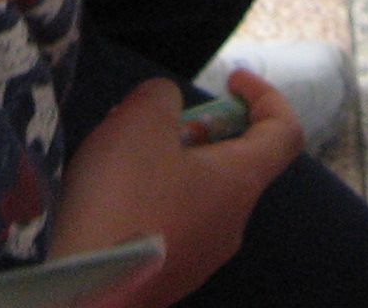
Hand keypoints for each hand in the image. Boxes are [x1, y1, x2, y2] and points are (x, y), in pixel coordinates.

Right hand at [46, 73, 302, 306]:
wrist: (83, 292)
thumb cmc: (122, 199)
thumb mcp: (140, 121)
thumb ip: (162, 97)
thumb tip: (167, 108)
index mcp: (239, 184)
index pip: (284, 133)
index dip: (264, 95)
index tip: (229, 80)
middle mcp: (231, 225)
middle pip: (232, 162)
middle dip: (195, 130)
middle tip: (145, 120)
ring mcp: (202, 258)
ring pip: (197, 193)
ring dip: (167, 163)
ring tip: (115, 156)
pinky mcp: (169, 277)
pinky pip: (172, 223)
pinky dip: (150, 197)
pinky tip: (107, 198)